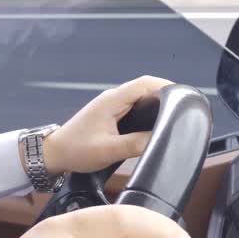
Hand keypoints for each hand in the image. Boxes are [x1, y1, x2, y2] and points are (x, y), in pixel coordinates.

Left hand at [40, 76, 172, 175]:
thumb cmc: (75, 150)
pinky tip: (155, 122)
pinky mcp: (111, 114)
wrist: (54, 154)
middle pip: (146, 87)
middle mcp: (113, 98)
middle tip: (184, 109)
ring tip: (174, 115)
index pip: (145, 83)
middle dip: (166, 94)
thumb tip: (159, 140)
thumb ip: (135, 144)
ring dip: (157, 103)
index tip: (183, 98)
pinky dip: (148, 111)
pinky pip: (135, 106)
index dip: (167, 87)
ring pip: (141, 97)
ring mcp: (112, 105)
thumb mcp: (108, 150)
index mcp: (112, 100)